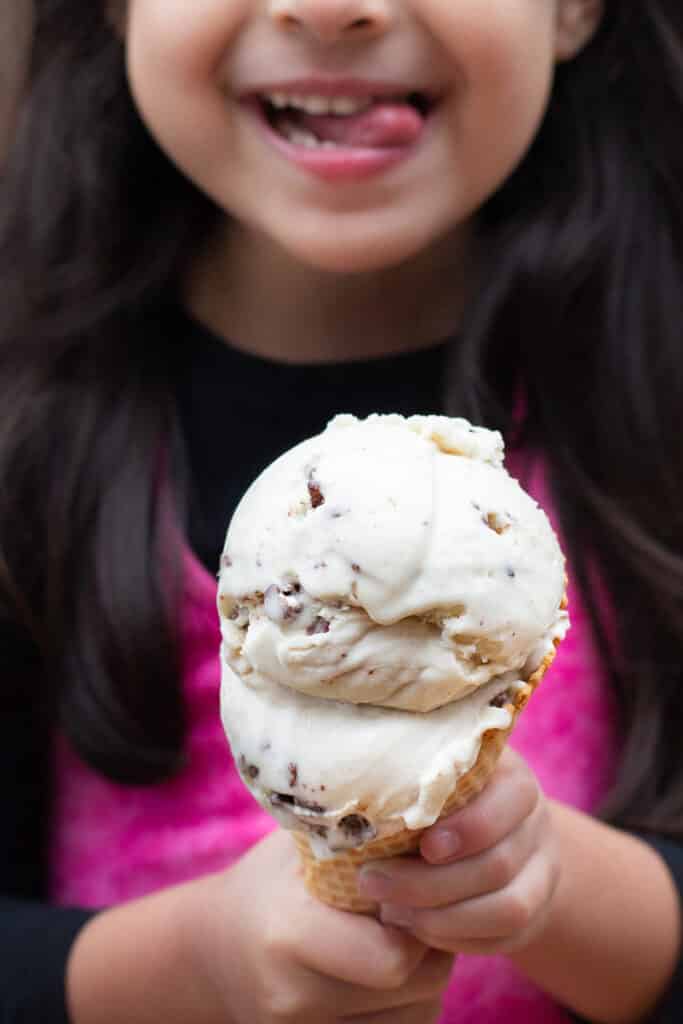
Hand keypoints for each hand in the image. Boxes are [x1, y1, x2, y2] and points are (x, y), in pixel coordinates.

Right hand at [187, 828, 453, 1022]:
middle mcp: (297, 998)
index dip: (416, 916)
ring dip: (426, 973)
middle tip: (420, 904)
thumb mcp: (301, 844)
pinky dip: (409, 1000)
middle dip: (431, 941)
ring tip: (404, 931)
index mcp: (289, 935)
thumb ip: (357, 832)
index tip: (411, 885)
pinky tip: (387, 965)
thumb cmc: (267, 883)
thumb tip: (427, 806)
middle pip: (416, 985)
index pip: (393, 957)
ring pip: (420, 1011)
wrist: (212, 952)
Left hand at [357, 747, 560, 956]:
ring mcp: (542, 875)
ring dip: (440, 917)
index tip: (420, 844)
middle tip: (371, 882)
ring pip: (506, 910)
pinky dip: (453, 938)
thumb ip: (414, 774)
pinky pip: (501, 940)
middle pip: (497, 864)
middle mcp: (536, 825)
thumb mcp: (435, 773)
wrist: (493, 836)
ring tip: (388, 911)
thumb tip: (356, 777)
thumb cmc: (443, 795)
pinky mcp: (534, 918)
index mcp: (514, 780)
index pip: (509, 801)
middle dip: (428, 882)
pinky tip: (413, 928)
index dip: (466, 828)